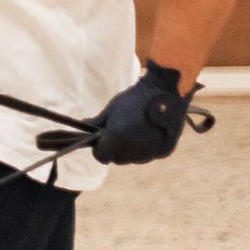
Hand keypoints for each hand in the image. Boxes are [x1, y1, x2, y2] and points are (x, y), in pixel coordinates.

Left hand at [49, 62, 201, 164]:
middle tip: (119, 135)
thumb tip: (82, 126)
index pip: (102, 156)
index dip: (99, 149)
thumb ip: (97, 123)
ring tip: (135, 133)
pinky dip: (147, 149)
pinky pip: (149, 155)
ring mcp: (151, 151)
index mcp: (118, 137)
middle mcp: (134, 148)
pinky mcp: (165, 151)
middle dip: (115, 149)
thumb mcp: (113, 109)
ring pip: (135, 159)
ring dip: (131, 151)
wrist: (167, 90)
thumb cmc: (136, 97)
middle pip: (118, 159)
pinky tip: (148, 135)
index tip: (102, 140)